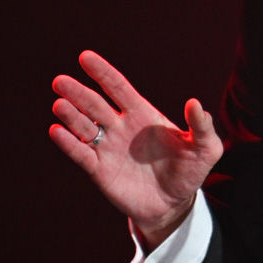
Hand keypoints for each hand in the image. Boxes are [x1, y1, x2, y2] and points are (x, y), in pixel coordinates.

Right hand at [49, 50, 222, 246]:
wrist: (174, 204)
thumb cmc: (189, 171)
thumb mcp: (205, 149)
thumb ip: (201, 126)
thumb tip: (195, 104)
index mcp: (141, 114)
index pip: (118, 88)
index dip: (103, 73)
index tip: (85, 57)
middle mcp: (120, 127)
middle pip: (95, 104)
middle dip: (78, 92)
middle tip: (60, 81)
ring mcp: (107, 147)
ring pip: (84, 126)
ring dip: (70, 115)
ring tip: (59, 104)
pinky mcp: (99, 170)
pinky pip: (81, 154)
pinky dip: (68, 143)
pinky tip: (56, 131)